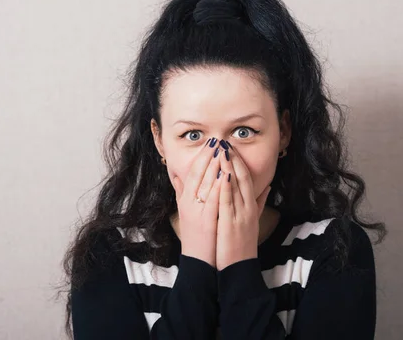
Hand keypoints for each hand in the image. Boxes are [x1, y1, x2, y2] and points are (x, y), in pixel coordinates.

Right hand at [170, 138, 222, 267]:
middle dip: (208, 155)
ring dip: (214, 165)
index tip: (210, 142)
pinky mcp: (206, 222)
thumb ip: (181, 193)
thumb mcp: (185, 212)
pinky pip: (213, 200)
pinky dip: (219, 187)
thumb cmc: (195, 237)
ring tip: (222, 150)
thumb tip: (176, 175)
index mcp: (185, 200)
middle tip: (217, 139)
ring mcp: (197, 212)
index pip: (192, 172)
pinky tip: (226, 175)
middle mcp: (189, 203)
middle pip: (198, 174)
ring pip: (205, 183)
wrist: (199, 262)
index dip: (201, 156)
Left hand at [216, 140, 270, 269]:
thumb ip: (260, 202)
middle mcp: (247, 208)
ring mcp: (240, 215)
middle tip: (225, 142)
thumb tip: (268, 186)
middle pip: (241, 178)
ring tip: (221, 151)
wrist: (239, 268)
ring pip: (235, 187)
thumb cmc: (243, 243)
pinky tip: (221, 174)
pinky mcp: (230, 223)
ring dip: (228, 168)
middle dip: (233, 159)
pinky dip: (225, 187)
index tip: (230, 147)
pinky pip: (228, 202)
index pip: (246, 179)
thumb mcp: (254, 220)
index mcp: (251, 206)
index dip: (238, 162)